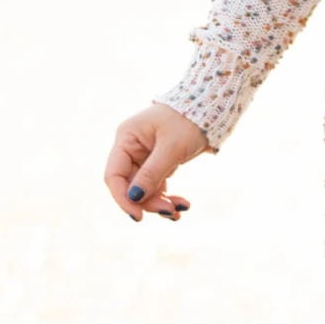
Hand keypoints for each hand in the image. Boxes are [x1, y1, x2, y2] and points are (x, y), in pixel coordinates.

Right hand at [104, 103, 209, 222]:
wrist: (210, 107)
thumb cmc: (188, 121)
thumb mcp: (171, 148)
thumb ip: (152, 173)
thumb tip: (134, 198)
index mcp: (126, 138)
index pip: (114, 175)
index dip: (123, 198)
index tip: (139, 216)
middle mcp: (131, 148)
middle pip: (130, 185)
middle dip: (148, 201)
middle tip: (170, 211)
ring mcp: (144, 156)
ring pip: (144, 189)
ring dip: (160, 202)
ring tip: (180, 210)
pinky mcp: (158, 163)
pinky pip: (156, 186)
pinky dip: (166, 197)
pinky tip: (180, 207)